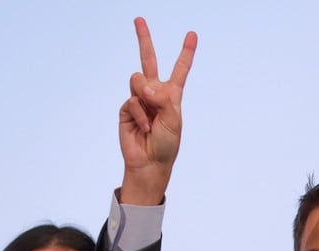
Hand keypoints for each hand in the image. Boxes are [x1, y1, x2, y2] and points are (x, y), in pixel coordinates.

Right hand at [119, 17, 196, 203]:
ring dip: (145, 96)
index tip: (192, 34)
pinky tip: (144, 127)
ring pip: (137, 79)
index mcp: (171, 95)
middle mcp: (154, 93)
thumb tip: (144, 84)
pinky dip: (140, 114)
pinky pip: (132, 100)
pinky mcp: (126, 108)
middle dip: (143, 39)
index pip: (179, 70)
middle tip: (139, 19)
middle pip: (148, 60)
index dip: (186, 53)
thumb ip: (162, 98)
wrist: (150, 162)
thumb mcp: (173, 120)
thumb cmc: (166, 144)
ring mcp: (139, 99)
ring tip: (152, 118)